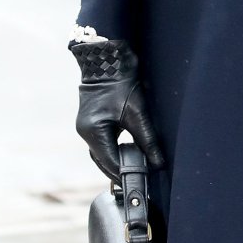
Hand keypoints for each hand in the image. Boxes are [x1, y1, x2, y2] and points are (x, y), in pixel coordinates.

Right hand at [70, 37, 165, 178]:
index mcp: (93, 130)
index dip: (126, 173)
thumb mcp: (138, 112)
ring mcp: (85, 128)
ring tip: (134, 173)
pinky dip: (112, 153)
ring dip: (115, 164)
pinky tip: (125, 157)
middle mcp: (85, 132)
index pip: (110, 162)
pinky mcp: (90, 123)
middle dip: (120, 172)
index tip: (142, 182)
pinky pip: (100, 145)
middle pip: (102, 162)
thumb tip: (157, 163)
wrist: (108, 60)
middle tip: (139, 183)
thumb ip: (147, 140)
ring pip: (100, 155)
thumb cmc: (121, 82)